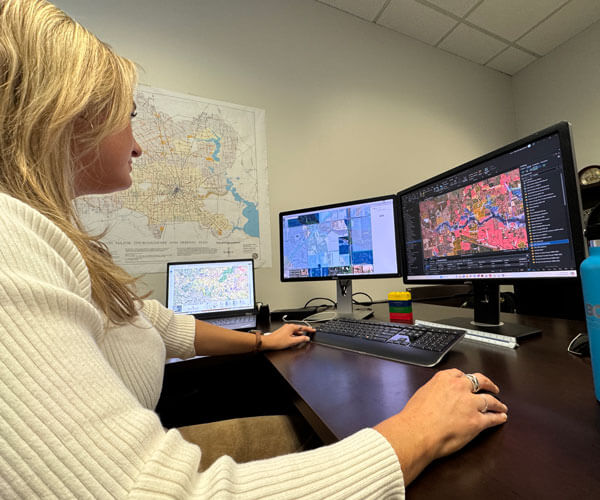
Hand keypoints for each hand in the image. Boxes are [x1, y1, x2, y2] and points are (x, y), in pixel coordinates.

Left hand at [261, 323, 313, 350]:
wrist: (268, 342)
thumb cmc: (278, 341)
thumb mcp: (292, 341)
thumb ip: (301, 339)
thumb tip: (307, 338)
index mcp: (291, 327)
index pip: (303, 327)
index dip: (309, 329)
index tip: (313, 330)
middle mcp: (288, 326)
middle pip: (299, 329)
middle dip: (303, 334)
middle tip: (307, 338)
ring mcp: (285, 329)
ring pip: (294, 332)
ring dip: (298, 336)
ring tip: (299, 341)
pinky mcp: (283, 332)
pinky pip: (291, 333)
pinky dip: (293, 337)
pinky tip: (293, 341)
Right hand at [374, 368, 507, 485]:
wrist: (417, 432)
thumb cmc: (415, 417)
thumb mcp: (422, 394)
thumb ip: (434, 391)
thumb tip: (437, 396)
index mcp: (444, 379)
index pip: (460, 374)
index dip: (467, 378)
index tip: (470, 381)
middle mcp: (460, 388)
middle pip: (480, 381)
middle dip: (488, 384)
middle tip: (493, 387)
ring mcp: (470, 404)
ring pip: (490, 400)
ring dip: (498, 403)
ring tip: (501, 406)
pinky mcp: (477, 421)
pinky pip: (492, 418)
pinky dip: (498, 418)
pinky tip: (501, 418)